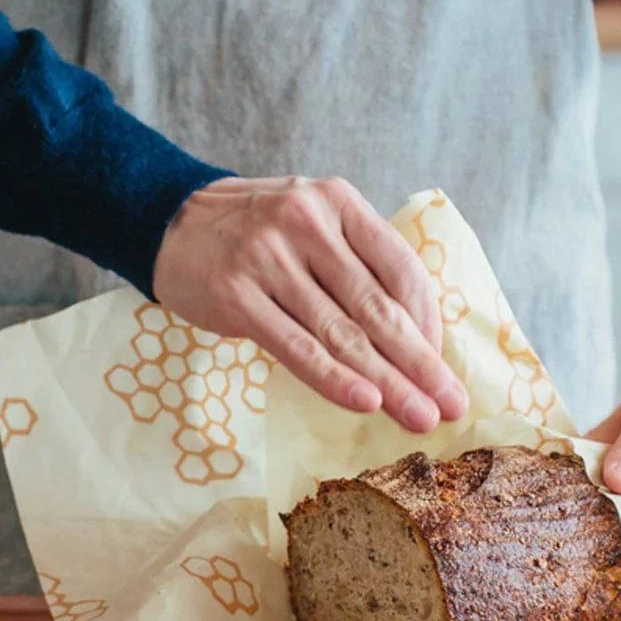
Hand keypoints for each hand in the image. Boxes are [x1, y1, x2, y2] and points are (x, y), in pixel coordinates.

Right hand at [153, 175, 468, 432]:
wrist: (169, 222)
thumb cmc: (256, 234)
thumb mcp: (312, 223)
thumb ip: (358, 264)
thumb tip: (416, 339)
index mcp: (338, 202)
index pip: (400, 269)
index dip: (429, 325)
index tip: (443, 369)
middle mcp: (307, 223)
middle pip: (377, 308)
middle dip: (420, 364)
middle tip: (451, 406)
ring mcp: (268, 258)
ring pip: (341, 333)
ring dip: (387, 383)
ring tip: (419, 418)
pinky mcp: (236, 295)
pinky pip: (297, 347)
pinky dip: (334, 379)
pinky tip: (365, 403)